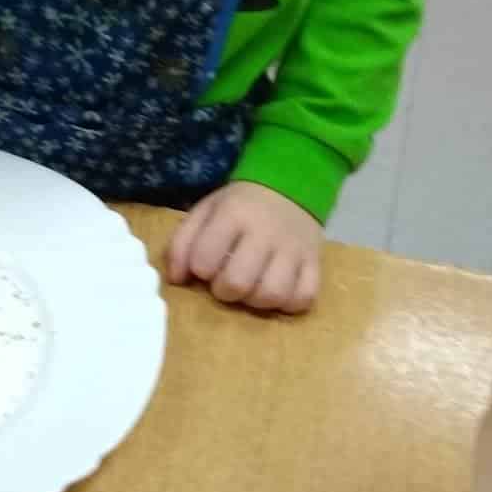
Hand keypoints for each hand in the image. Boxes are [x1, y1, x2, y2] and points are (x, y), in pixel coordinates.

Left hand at [166, 181, 323, 313]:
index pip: (206, 257)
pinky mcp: (314, 263)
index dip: (199, 268)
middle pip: (238, 282)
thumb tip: (177, 280)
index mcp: (233, 215)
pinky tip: (276, 292)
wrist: (288, 189)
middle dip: (224, 290)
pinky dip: (288, 303)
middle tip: (226, 281)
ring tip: (251, 288)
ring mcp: (294, 249)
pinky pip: (304, 297)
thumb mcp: (205, 211)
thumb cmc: (239, 206)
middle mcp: (265, 232)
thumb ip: (182, 242)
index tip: (204, 264)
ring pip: (273, 294)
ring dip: (255, 300)